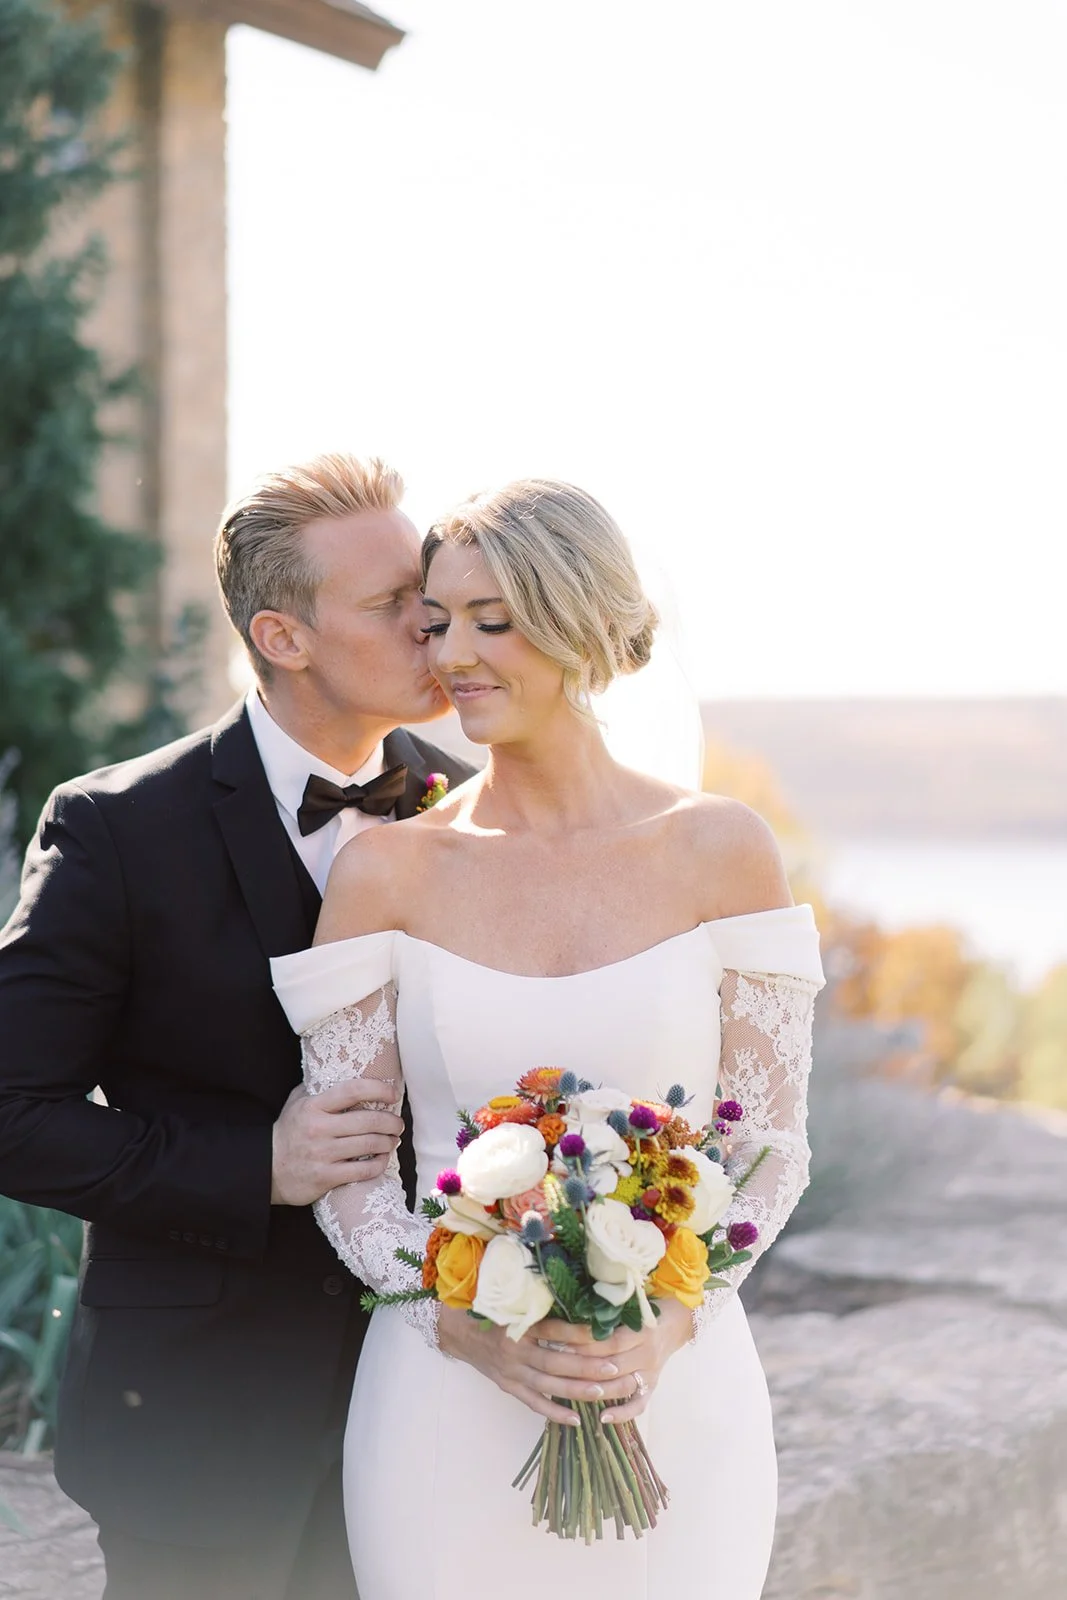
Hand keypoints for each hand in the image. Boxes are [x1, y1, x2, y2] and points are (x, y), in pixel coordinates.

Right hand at [270, 1082, 403, 1206]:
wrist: (266, 1168)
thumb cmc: (288, 1132)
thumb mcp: (296, 1102)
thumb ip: (317, 1086)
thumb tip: (342, 1069)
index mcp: (314, 1106)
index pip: (353, 1090)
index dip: (379, 1089)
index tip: (393, 1093)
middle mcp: (319, 1129)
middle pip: (368, 1120)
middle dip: (391, 1121)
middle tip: (398, 1123)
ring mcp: (322, 1154)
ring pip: (369, 1145)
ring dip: (389, 1142)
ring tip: (393, 1140)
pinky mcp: (326, 1177)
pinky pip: (363, 1171)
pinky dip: (379, 1164)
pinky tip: (382, 1159)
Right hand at [437, 1306, 627, 1425]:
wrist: (458, 1331)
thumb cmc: (491, 1311)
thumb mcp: (511, 1301)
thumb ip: (539, 1302)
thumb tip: (577, 1299)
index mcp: (517, 1323)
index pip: (553, 1328)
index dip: (579, 1331)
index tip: (604, 1332)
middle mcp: (515, 1349)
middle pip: (555, 1361)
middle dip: (586, 1366)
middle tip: (613, 1368)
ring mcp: (511, 1371)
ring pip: (548, 1384)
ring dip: (576, 1390)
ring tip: (602, 1393)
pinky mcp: (508, 1386)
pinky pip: (534, 1402)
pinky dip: (554, 1412)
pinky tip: (576, 1419)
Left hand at [523, 1301, 693, 1424]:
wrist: (678, 1321)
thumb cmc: (647, 1309)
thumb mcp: (630, 1305)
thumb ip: (606, 1311)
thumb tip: (567, 1309)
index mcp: (641, 1330)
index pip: (608, 1341)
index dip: (583, 1343)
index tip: (557, 1342)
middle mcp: (647, 1353)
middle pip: (611, 1365)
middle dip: (580, 1366)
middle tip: (554, 1365)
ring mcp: (650, 1373)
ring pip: (621, 1387)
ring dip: (595, 1389)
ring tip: (569, 1390)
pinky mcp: (653, 1387)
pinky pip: (639, 1405)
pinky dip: (622, 1414)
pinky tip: (602, 1418)